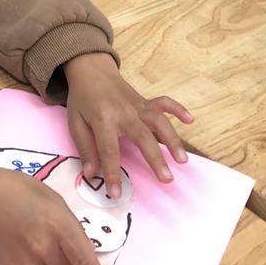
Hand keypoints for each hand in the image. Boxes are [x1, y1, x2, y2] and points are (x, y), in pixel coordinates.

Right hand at [0, 159, 119, 264]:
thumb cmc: (23, 192)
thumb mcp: (56, 202)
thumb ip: (71, 228)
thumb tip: (81, 255)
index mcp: (61, 225)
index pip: (87, 264)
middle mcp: (46, 247)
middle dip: (70, 262)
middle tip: (54, 239)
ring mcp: (28, 260)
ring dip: (49, 261)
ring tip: (31, 235)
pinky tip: (20, 244)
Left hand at [64, 53, 192, 199]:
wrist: (91, 70)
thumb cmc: (82, 100)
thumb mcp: (75, 123)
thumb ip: (85, 148)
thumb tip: (91, 174)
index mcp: (103, 119)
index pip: (109, 151)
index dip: (113, 174)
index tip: (117, 194)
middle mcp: (124, 112)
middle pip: (142, 138)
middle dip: (155, 159)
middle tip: (167, 179)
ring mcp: (137, 106)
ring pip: (159, 123)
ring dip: (172, 140)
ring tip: (182, 160)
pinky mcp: (145, 101)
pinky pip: (164, 103)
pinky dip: (178, 109)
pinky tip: (190, 120)